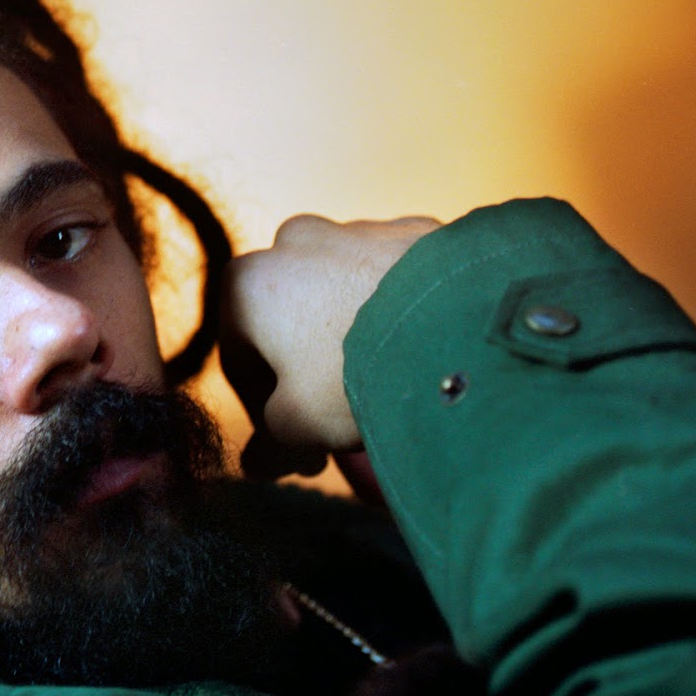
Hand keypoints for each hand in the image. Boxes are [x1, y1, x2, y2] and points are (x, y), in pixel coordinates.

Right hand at [220, 214, 438, 479]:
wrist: (457, 327)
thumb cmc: (355, 375)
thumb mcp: (299, 427)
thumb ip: (268, 446)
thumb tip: (255, 465)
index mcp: (247, 284)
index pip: (239, 361)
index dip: (263, 414)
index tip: (295, 448)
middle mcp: (293, 243)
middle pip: (288, 321)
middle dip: (306, 369)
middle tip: (337, 418)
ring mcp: (356, 230)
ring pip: (339, 295)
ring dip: (348, 336)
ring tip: (384, 385)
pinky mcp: (414, 229)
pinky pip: (391, 278)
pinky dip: (393, 311)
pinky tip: (418, 351)